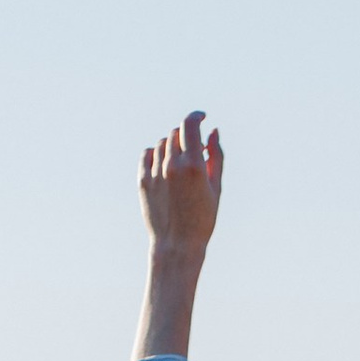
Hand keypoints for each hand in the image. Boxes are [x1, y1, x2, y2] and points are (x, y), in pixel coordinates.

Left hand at [134, 110, 222, 359]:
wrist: (177, 245)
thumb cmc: (203, 219)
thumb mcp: (216, 188)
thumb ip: (216, 156)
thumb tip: (213, 131)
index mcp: (194, 166)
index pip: (189, 125)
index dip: (196, 115)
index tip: (201, 116)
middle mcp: (172, 165)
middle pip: (176, 133)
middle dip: (186, 136)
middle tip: (195, 150)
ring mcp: (155, 172)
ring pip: (162, 143)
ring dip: (172, 145)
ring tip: (181, 163)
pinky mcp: (142, 180)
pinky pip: (147, 154)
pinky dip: (155, 154)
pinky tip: (164, 165)